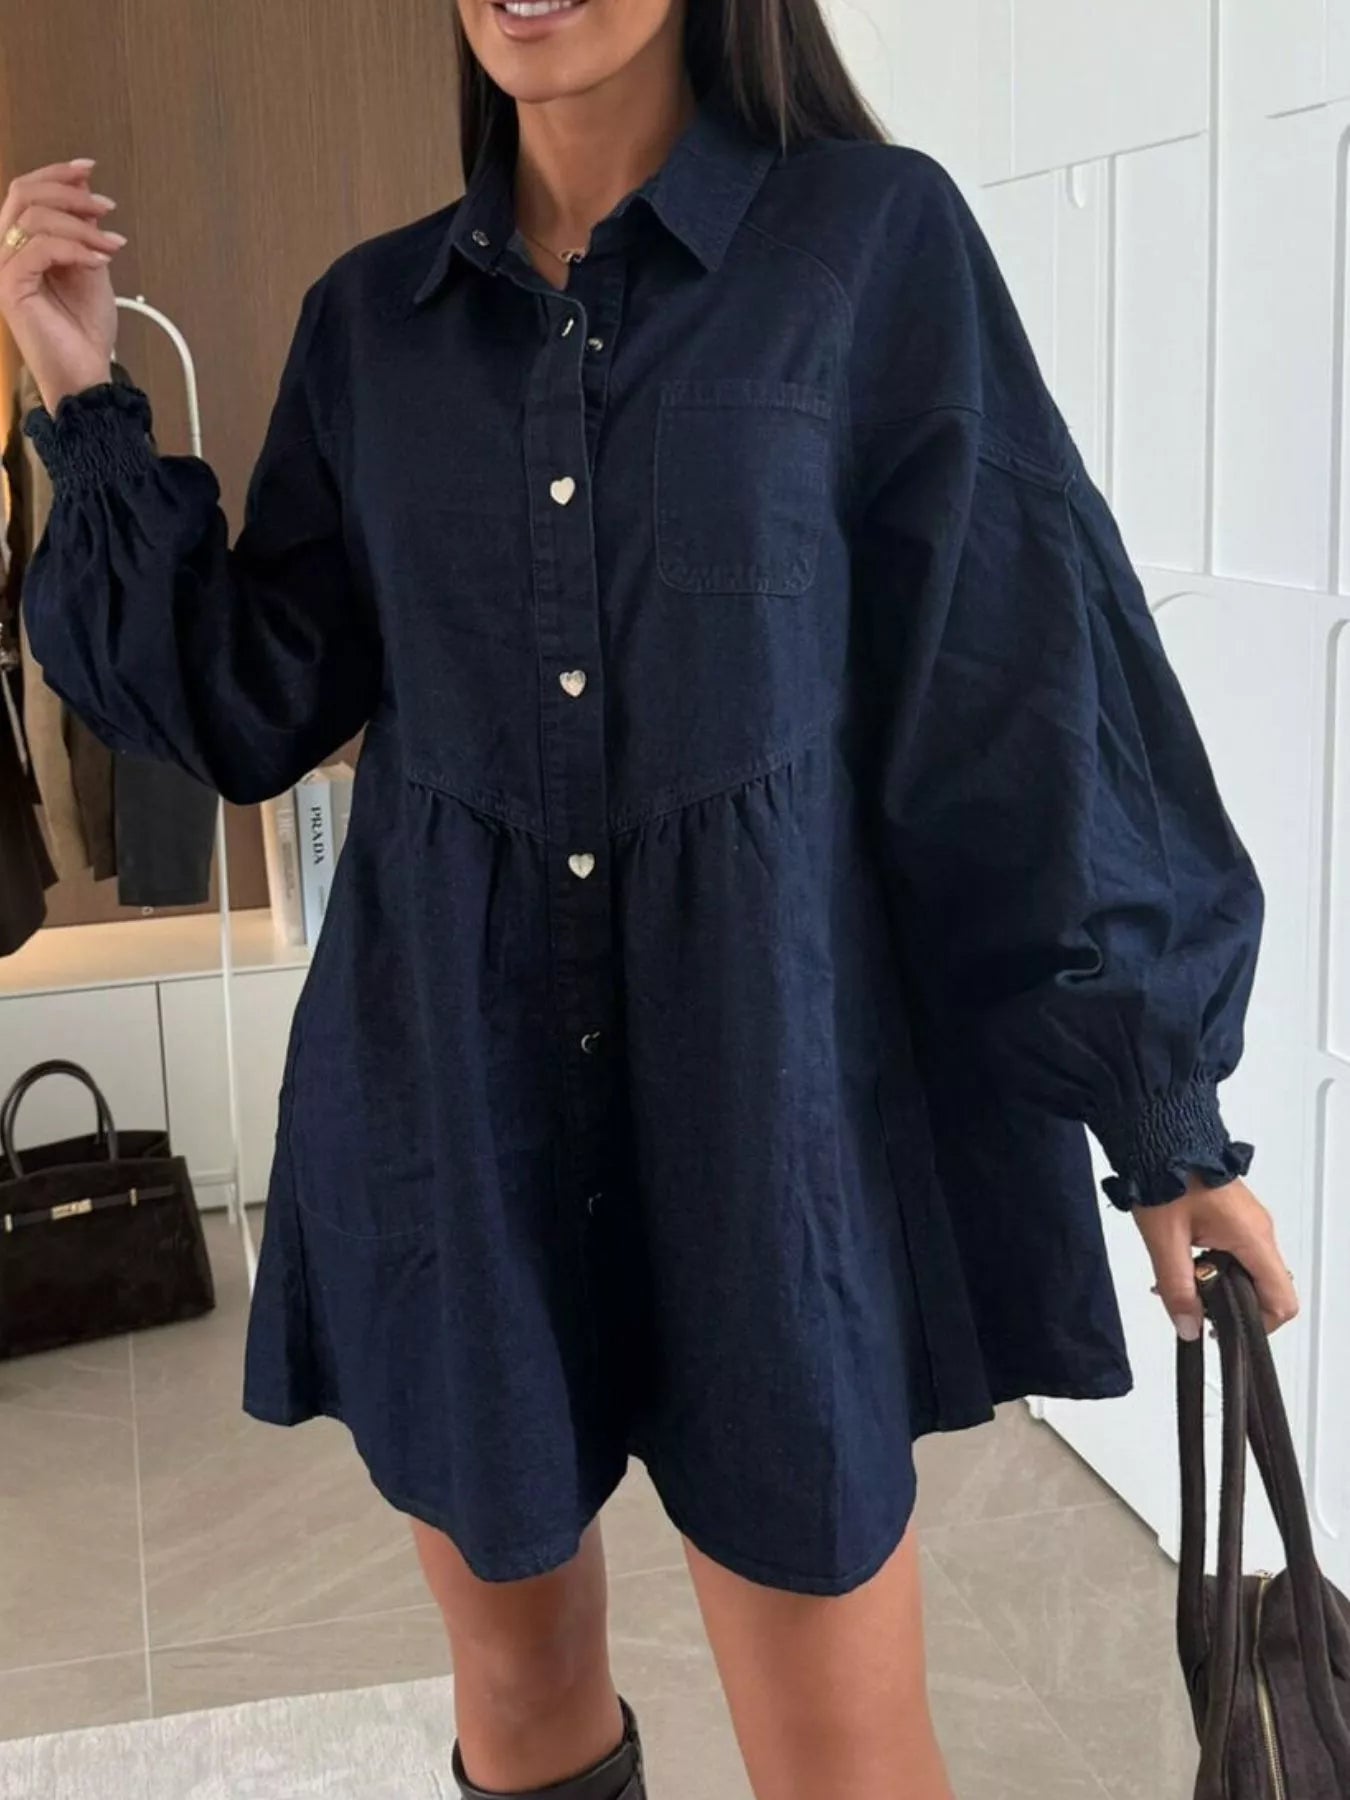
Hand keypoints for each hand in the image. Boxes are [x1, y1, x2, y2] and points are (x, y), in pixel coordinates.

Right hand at [0, 158, 125, 412]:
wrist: (86, 375)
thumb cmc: (84, 329)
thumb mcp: (91, 267)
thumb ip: (84, 230)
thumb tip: (84, 187)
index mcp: (20, 244)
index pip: (26, 192)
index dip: (55, 174)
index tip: (88, 169)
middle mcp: (4, 252)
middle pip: (24, 195)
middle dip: (70, 194)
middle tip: (107, 208)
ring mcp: (3, 268)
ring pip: (34, 219)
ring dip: (81, 226)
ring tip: (112, 244)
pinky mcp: (9, 286)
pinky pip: (39, 249)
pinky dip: (74, 248)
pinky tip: (99, 261)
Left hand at [1132, 1175, 1298, 1340]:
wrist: (1161, 1133)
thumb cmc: (1165, 1175)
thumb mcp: (1164, 1239)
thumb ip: (1176, 1288)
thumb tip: (1188, 1328)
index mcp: (1252, 1237)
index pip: (1282, 1300)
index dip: (1259, 1325)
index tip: (1224, 1328)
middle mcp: (1260, 1230)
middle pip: (1266, 1289)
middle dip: (1231, 1305)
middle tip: (1191, 1302)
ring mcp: (1250, 1222)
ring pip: (1249, 1271)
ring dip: (1218, 1284)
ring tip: (1178, 1280)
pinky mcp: (1235, 1216)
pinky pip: (1236, 1252)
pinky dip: (1214, 1265)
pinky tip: (1182, 1260)